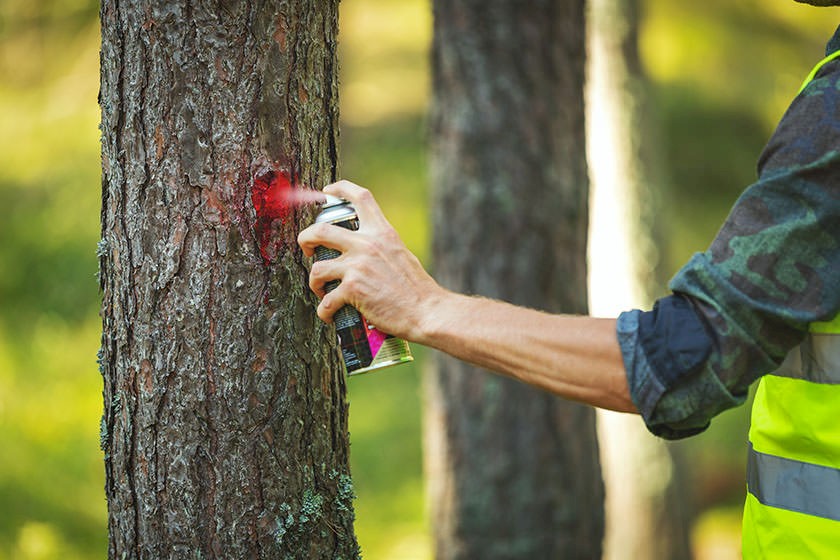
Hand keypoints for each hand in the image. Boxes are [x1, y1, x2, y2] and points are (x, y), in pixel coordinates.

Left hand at [297, 180, 444, 340]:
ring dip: (314, 282)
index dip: (340, 189)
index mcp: (382, 233)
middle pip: (320, 230)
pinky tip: (330, 315)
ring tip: (322, 291)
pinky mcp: (353, 289)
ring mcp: (358, 266)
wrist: (427, 311)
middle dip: (305, 239)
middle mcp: (367, 244)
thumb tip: (362, 254)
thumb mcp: (402, 255)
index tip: (327, 192)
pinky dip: (324, 311)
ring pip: (317, 268)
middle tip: (307, 250)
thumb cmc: (418, 290)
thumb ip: (382, 248)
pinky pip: (326, 301)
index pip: (361, 197)